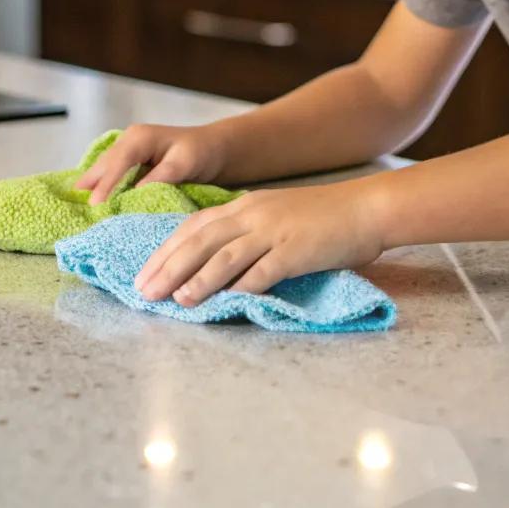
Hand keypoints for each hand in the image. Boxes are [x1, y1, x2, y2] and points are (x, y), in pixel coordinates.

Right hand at [74, 121, 230, 205]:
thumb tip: (136, 193)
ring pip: (105, 167)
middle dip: (89, 183)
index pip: (118, 162)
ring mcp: (128, 150)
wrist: (213, 149)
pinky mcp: (131, 161)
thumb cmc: (201, 153)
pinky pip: (112, 172)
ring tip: (75, 205)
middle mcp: (130, 140)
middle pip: (104, 163)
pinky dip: (103, 184)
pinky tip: (93, 198)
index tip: (95, 204)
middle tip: (72, 206)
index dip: (105, 183)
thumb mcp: (185, 164)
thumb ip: (161, 177)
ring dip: (93, 184)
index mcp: (141, 137)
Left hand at [134, 180, 386, 304]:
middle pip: (200, 242)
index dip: (165, 250)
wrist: (365, 209)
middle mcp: (254, 215)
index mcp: (245, 205)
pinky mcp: (295, 251)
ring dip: (197, 280)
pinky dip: (241, 287)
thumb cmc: (322, 217)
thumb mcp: (275, 215)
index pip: (193, 227)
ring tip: (176, 299)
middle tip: (144, 292)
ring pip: (225, 256)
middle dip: (168, 268)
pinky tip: (226, 302)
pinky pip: (263, 270)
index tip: (143, 272)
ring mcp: (274, 232)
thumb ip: (245, 234)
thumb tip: (213, 264)